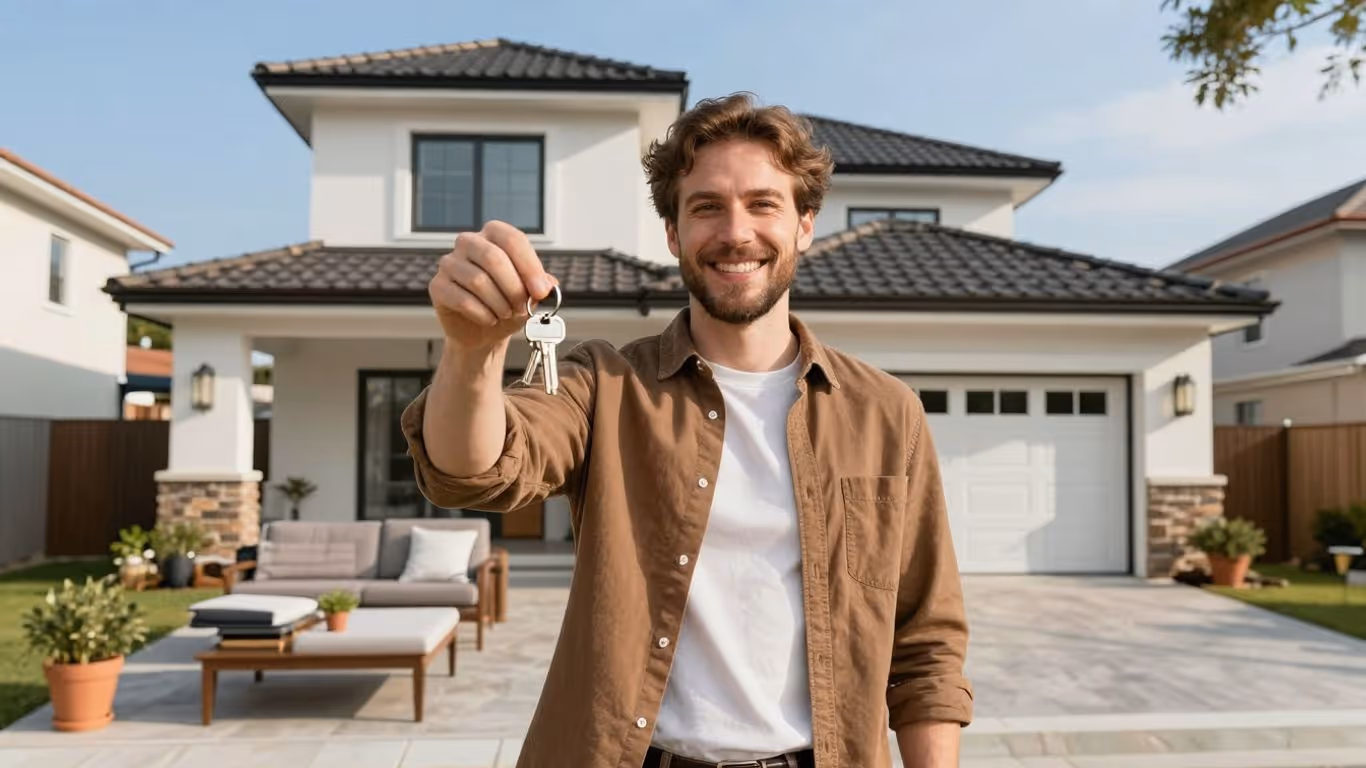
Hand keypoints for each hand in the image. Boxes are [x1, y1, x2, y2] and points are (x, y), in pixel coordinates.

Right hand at [429, 220, 557, 350]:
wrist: (482, 331)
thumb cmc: (507, 305)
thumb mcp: (530, 294)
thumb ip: (540, 285)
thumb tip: (549, 284)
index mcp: (493, 234)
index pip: (512, 239)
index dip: (529, 266)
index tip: (541, 291)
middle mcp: (468, 242)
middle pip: (493, 257)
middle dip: (513, 288)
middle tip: (522, 307)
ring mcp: (449, 263)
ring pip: (478, 281)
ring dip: (499, 304)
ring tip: (505, 314)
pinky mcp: (437, 286)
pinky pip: (463, 300)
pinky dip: (483, 315)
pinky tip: (489, 319)